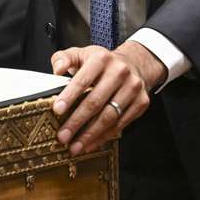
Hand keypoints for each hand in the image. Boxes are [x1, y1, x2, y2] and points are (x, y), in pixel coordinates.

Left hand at [48, 41, 162, 154]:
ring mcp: (132, 88)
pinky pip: (121, 124)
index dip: (70, 96)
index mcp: (101, 59)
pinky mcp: (141, 102)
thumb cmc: (102, 63)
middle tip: (63, 136)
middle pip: (96, 102)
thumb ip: (64, 59)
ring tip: (76, 146)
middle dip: (77, 122)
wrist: (134, 63)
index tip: (57, 110)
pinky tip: (92, 143)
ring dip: (90, 134)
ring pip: (109, 116)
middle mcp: (119, 72)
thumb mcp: (81, 54)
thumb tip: (57, 70)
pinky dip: (105, 136)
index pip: (83, 80)